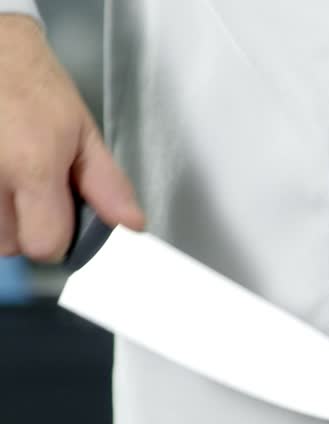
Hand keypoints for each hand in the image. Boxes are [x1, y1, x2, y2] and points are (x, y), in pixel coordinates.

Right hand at [0, 14, 143, 262]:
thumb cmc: (34, 87)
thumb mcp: (82, 132)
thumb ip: (107, 185)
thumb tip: (130, 224)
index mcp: (32, 167)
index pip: (44, 244)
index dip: (56, 239)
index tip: (60, 221)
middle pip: (8, 246)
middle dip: (25, 229)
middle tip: (31, 193)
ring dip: (0, 219)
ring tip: (10, 180)